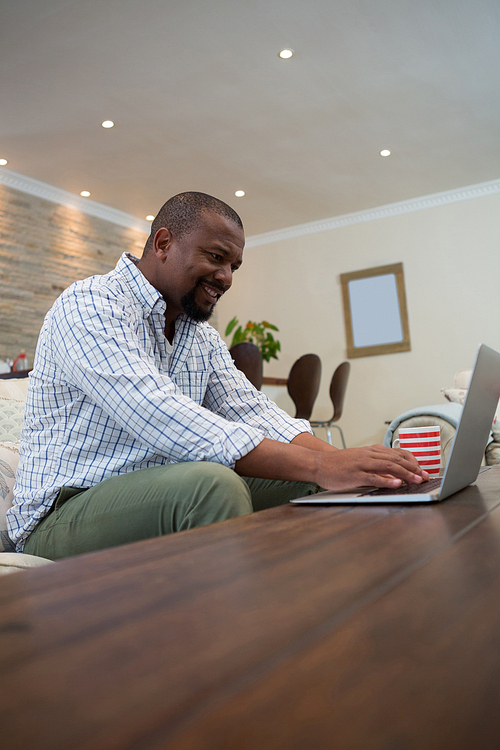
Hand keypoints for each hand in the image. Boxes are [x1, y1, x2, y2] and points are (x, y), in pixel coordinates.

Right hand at [313, 444, 428, 491]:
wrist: (319, 463)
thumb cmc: (340, 464)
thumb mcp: (361, 461)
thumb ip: (378, 467)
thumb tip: (395, 476)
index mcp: (372, 451)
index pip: (398, 454)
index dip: (413, 462)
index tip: (423, 471)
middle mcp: (370, 455)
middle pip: (397, 460)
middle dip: (414, 469)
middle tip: (426, 477)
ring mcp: (363, 464)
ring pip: (389, 466)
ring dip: (405, 474)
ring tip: (417, 480)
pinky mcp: (355, 474)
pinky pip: (374, 477)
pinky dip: (387, 480)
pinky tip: (397, 484)